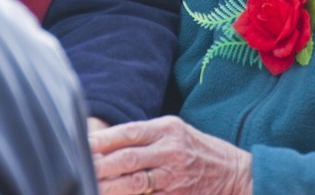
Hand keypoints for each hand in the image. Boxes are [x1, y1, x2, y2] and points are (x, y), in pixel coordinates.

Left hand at [90, 116, 251, 194]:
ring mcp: (175, 176)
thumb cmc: (200, 150)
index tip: (82, 144)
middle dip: (100, 165)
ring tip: (90, 186)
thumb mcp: (176, 132)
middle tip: (78, 167)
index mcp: (167, 128)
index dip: (102, 140)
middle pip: (127, 157)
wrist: (237, 174)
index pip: (128, 132)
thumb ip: (146, 136)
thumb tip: (107, 142)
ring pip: (135, 182)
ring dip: (109, 186)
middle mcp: (171, 150)